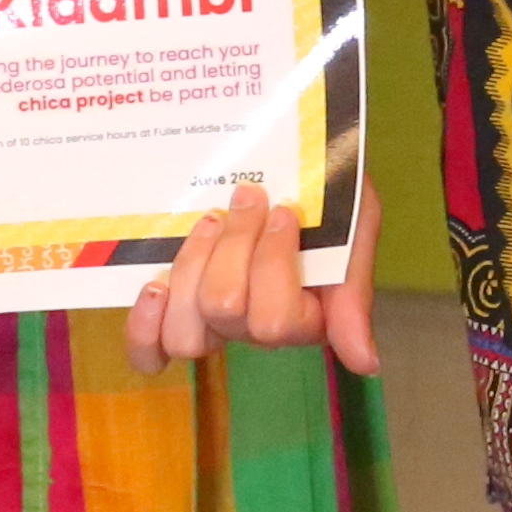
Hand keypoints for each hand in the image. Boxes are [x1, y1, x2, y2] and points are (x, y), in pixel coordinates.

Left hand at [130, 178, 381, 376]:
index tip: (286, 210)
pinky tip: (153, 288)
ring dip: (192, 266)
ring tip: (208, 223)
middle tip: (248, 200)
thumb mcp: (355, 227)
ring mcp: (209, 320)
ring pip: (185, 330)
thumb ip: (354, 293)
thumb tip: (365, 363)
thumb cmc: (326, 192)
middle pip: (224, 311)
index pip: (275, 321)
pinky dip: (146, 326)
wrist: (282, 149)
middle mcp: (253, 328)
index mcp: (301, 317)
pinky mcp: (170, 309)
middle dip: (234, 246)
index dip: (273, 261)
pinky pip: (150, 349)